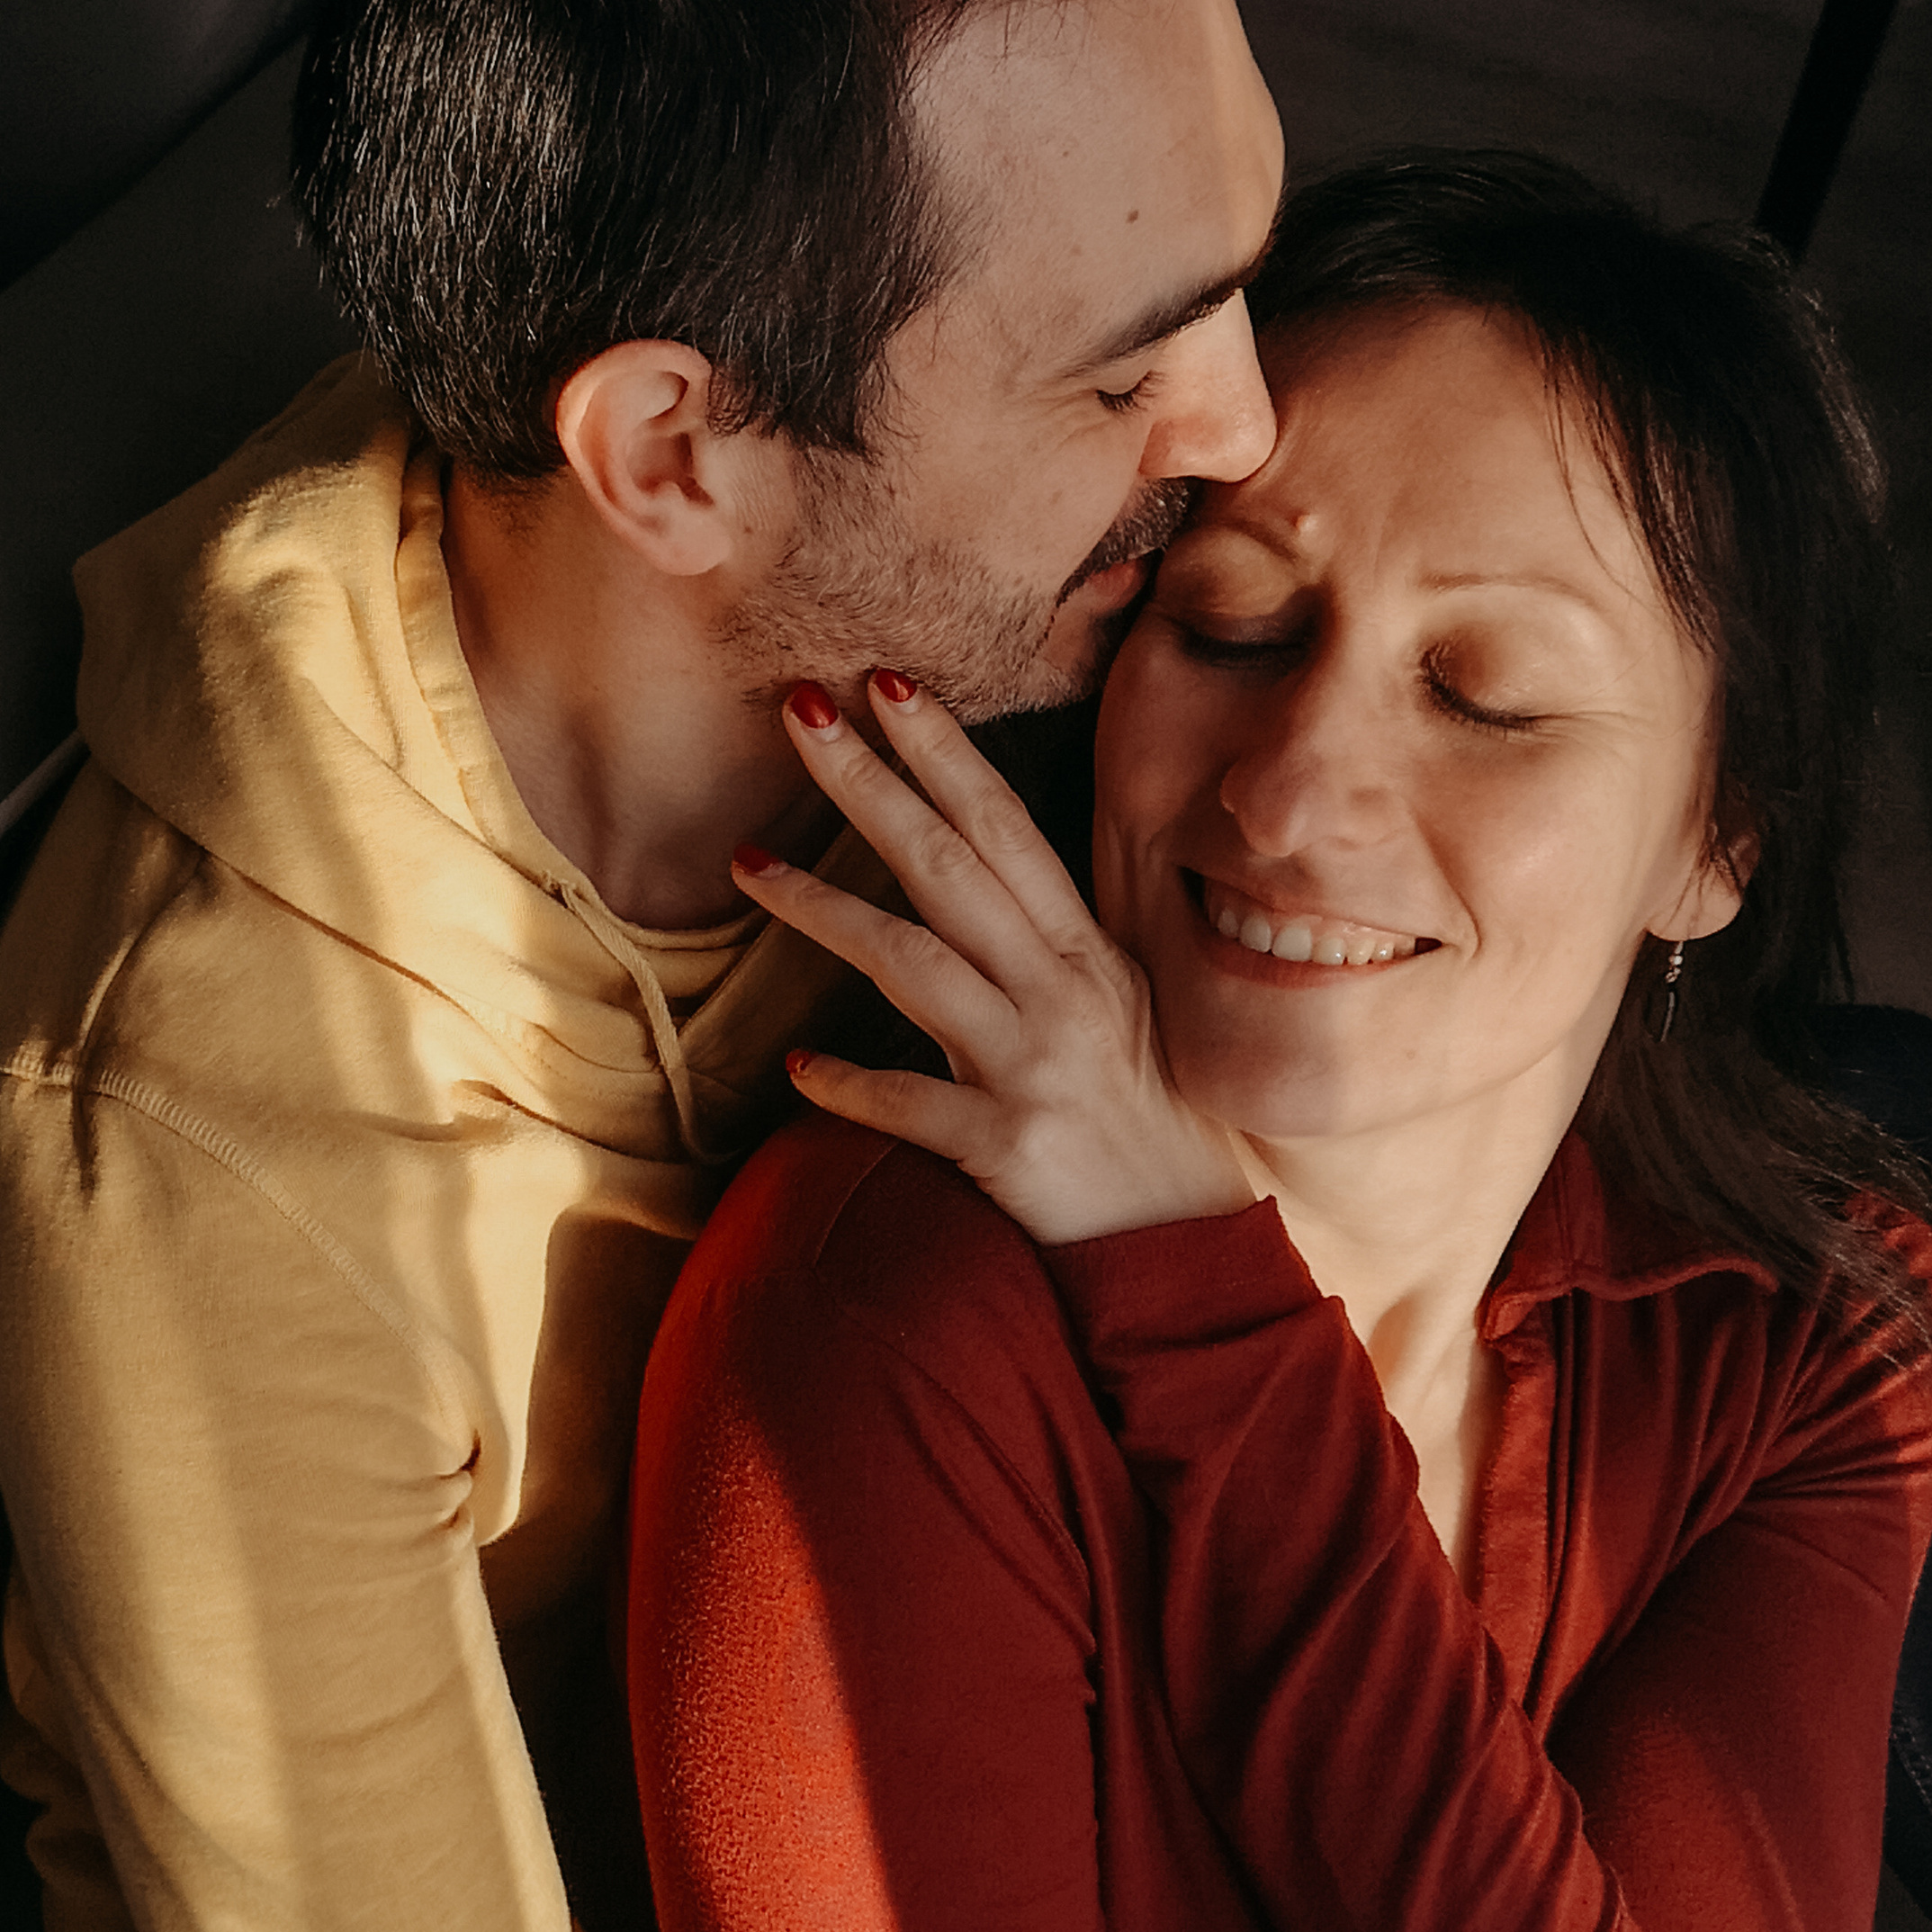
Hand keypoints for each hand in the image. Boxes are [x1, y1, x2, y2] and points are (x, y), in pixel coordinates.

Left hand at [730, 675, 1253, 1246]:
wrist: (1184, 1246)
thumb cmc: (1144, 1121)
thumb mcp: (1115, 1012)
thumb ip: (1046, 949)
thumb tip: (969, 883)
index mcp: (1086, 953)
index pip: (1006, 831)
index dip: (945, 755)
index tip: (886, 685)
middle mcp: (1060, 994)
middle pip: (949, 867)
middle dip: (870, 782)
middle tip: (800, 710)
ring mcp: (1032, 1067)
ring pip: (913, 964)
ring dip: (824, 909)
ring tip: (747, 867)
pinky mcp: (1006, 1144)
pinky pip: (908, 1104)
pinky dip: (849, 1083)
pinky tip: (798, 1066)